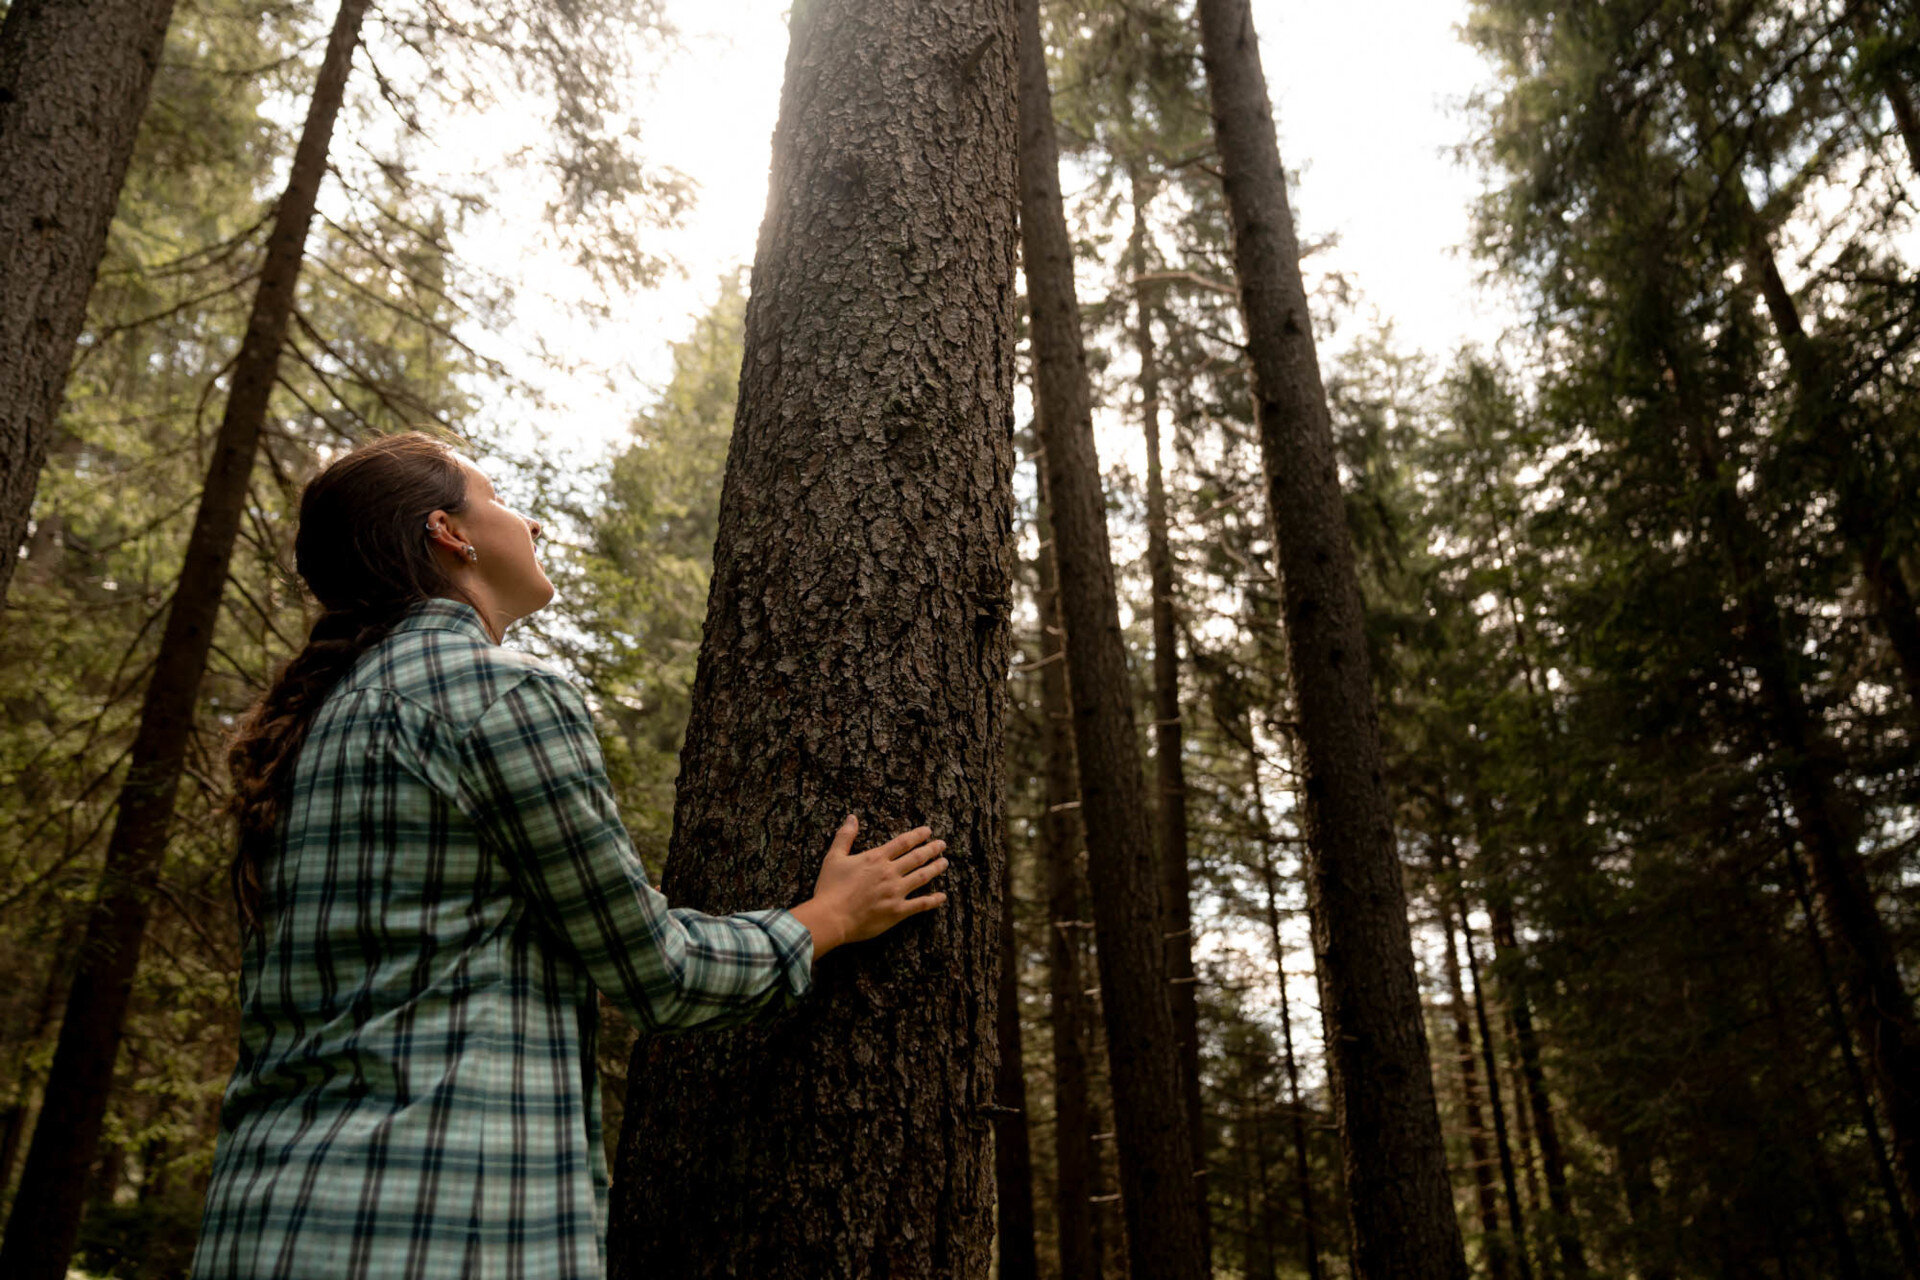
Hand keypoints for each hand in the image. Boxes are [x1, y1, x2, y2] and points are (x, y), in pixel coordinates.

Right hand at [789, 814, 948, 958]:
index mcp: (876, 859)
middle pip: (917, 857)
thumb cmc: (830, 888)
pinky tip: (942, 896)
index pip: (903, 842)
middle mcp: (890, 873)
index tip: (928, 831)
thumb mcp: (834, 858)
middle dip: (932, 849)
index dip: (918, 835)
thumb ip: (845, 836)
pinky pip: (921, 904)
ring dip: (936, 869)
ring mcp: (896, 892)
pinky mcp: (898, 912)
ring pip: (923, 877)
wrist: (831, 917)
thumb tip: (852, 817)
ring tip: (945, 863)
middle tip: (943, 844)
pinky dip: (934, 900)